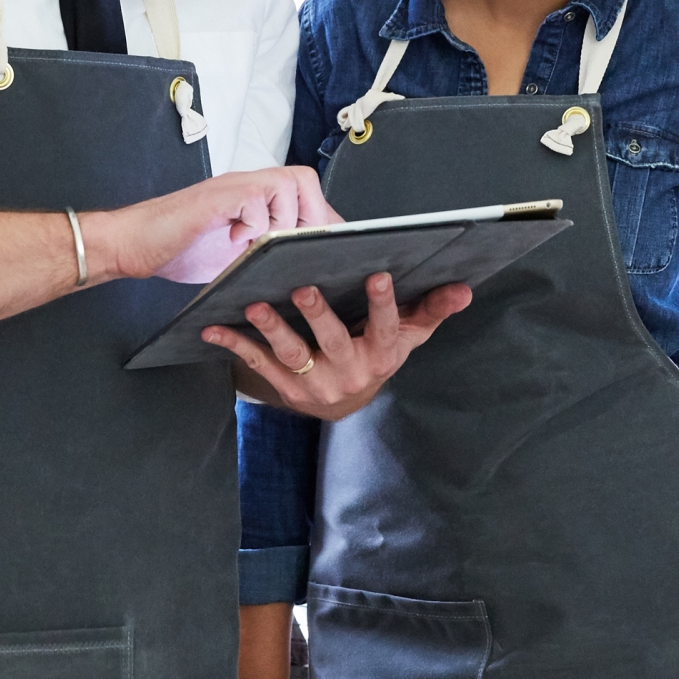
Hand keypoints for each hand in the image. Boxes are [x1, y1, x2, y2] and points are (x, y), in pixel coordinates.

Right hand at [85, 167, 332, 285]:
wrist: (133, 243)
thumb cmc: (179, 248)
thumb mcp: (235, 252)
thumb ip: (263, 247)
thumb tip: (303, 267)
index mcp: (256, 197)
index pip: (307, 194)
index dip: (321, 219)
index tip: (321, 251)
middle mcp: (247, 184)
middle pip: (304, 179)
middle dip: (309, 217)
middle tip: (290, 248)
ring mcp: (232, 187)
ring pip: (287, 184)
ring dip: (283, 219)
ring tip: (261, 243)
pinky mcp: (216, 196)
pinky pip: (256, 199)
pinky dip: (254, 224)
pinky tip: (234, 240)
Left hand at [204, 271, 471, 418]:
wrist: (346, 403)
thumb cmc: (379, 353)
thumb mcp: (409, 336)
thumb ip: (433, 309)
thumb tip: (464, 288)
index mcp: (381, 353)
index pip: (385, 327)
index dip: (383, 304)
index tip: (379, 275)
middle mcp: (348, 371)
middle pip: (333, 341)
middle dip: (318, 315)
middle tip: (303, 287)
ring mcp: (314, 382)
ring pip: (291, 353)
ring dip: (271, 328)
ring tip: (254, 305)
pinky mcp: (285, 386)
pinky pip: (258, 363)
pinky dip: (235, 344)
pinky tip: (213, 326)